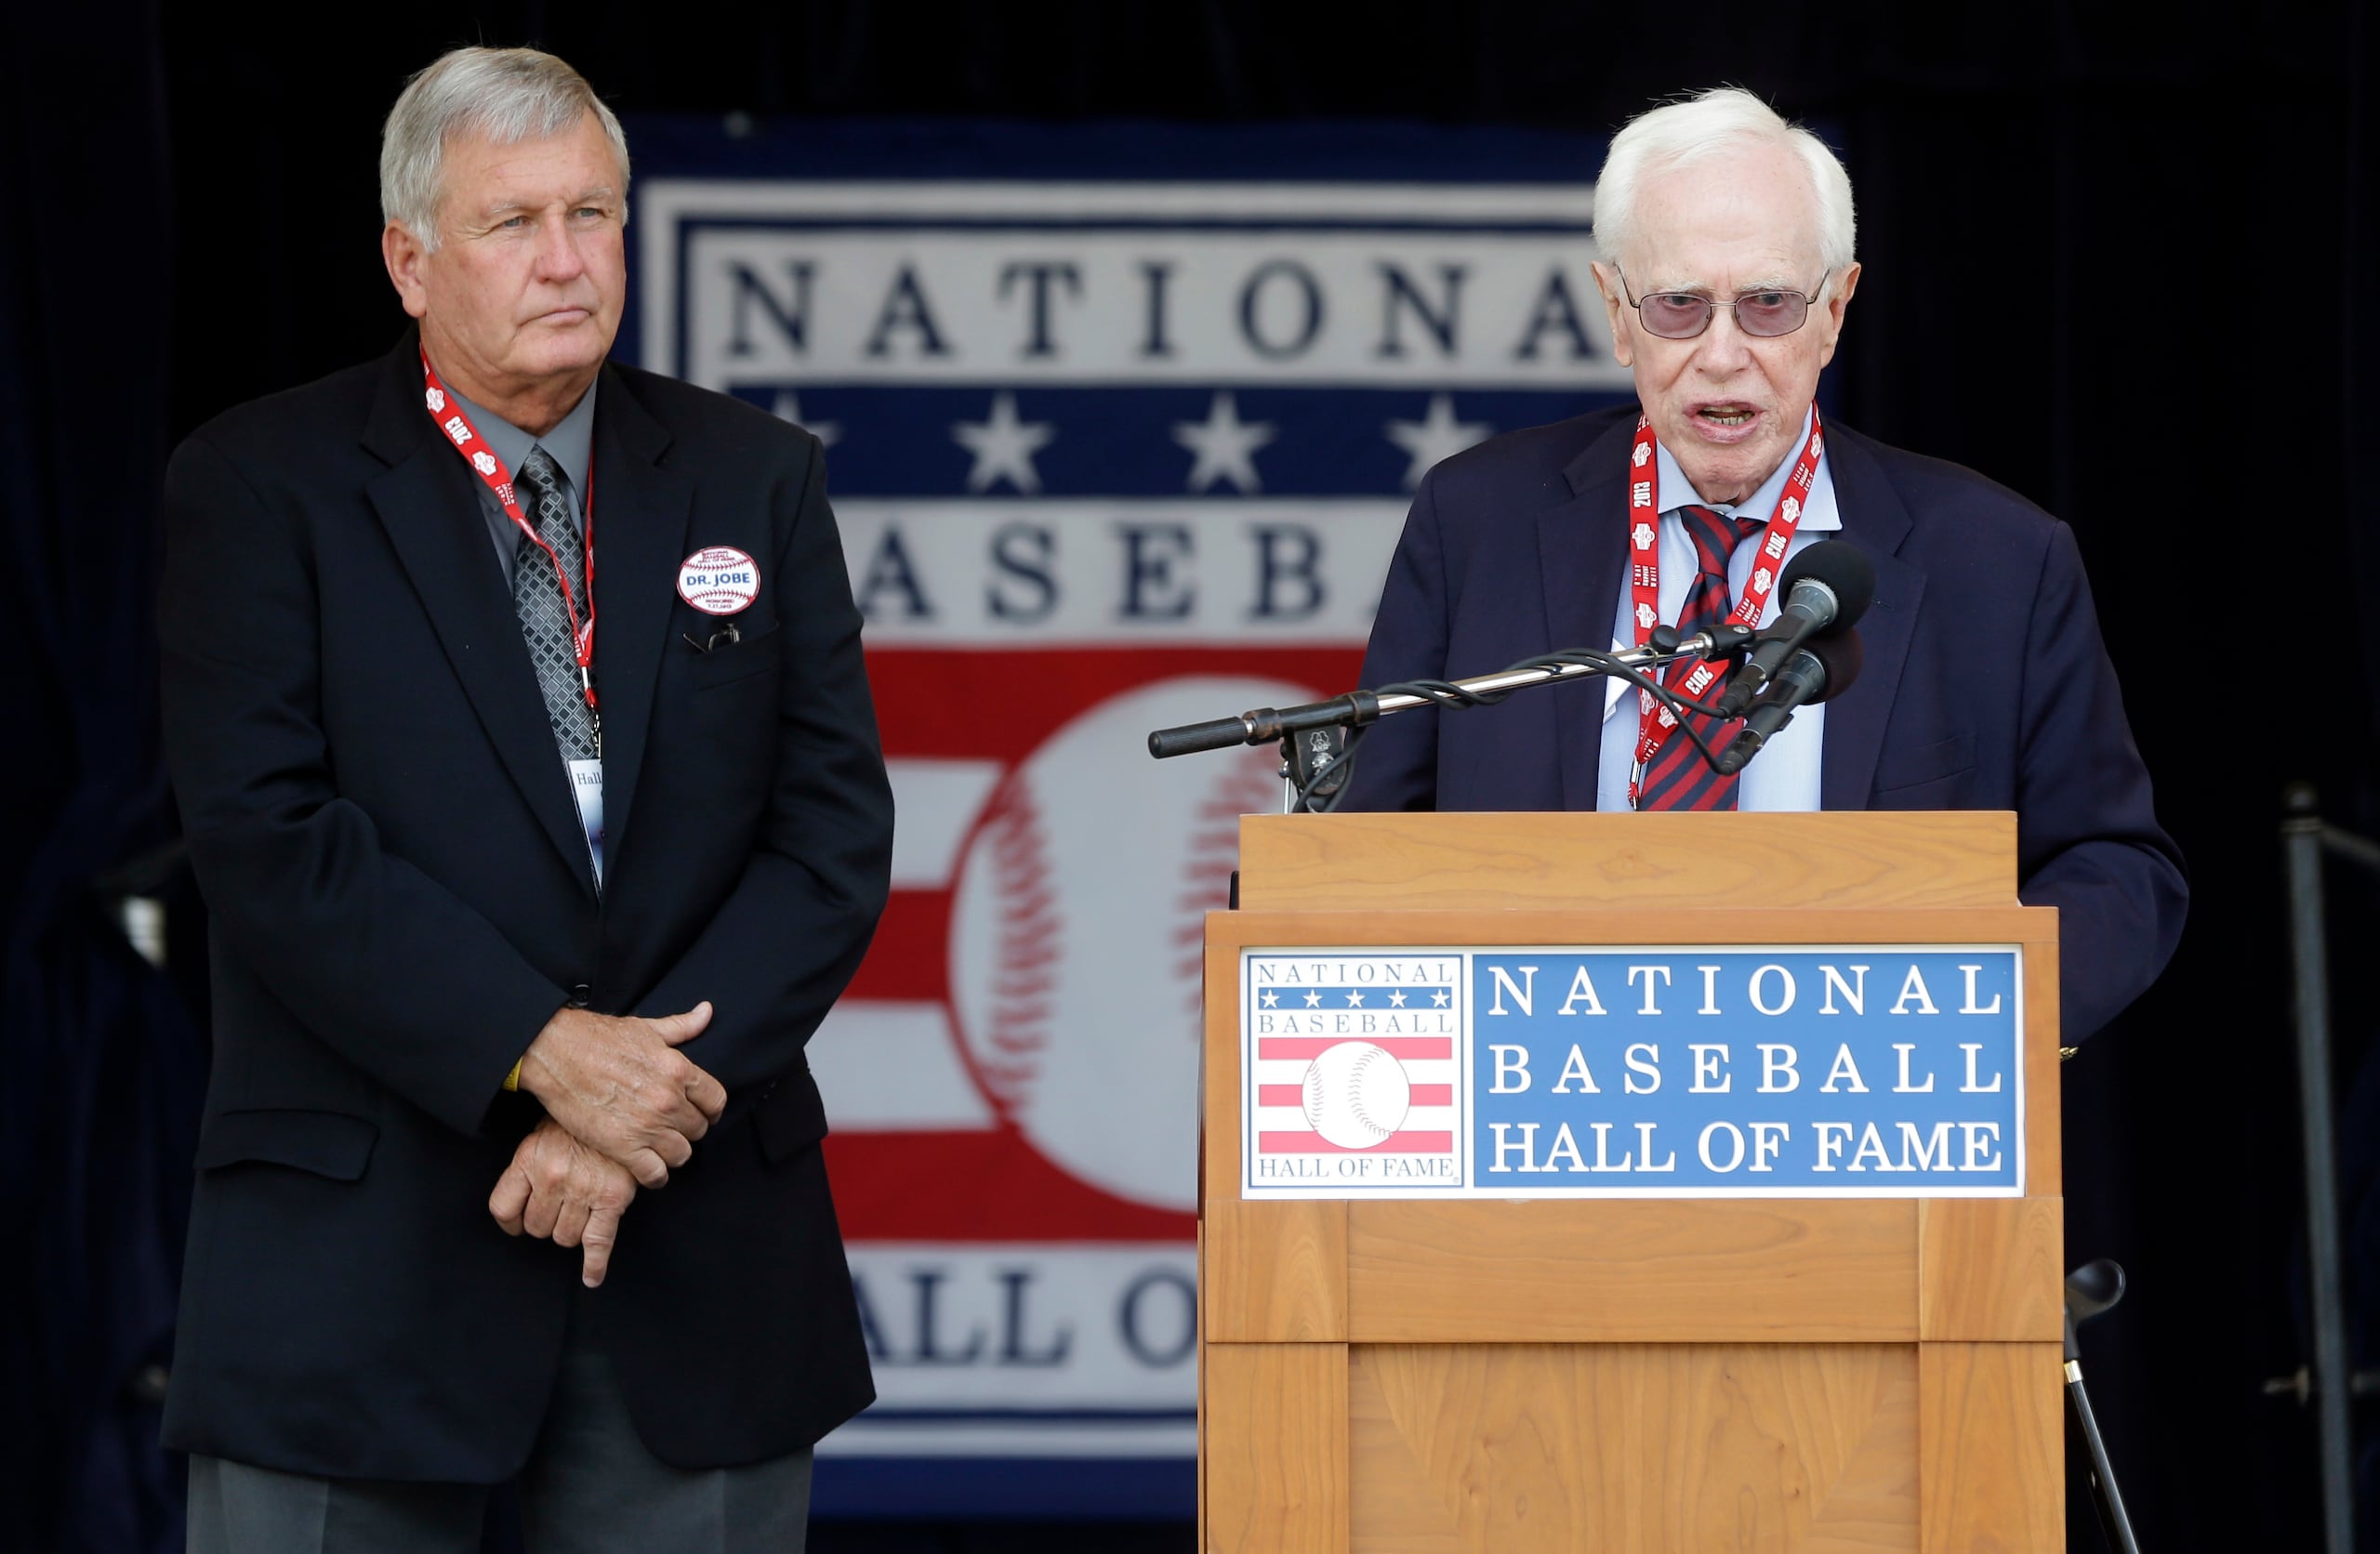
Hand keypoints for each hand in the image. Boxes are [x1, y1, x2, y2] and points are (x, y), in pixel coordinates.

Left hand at [489, 1118, 638, 1286]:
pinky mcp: (611, 1200)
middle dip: (547, 1223)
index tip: (518, 1225)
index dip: (511, 1223)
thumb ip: (531, 1161)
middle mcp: (552, 1177)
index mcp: (529, 1159)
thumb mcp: (545, 1130)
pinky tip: (592, 1277)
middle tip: (560, 1209)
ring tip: (582, 1214)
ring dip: (570, 1233)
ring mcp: (582, 1191)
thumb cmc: (581, 1117)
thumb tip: (523, 1192)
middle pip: (537, 1227)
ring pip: (564, 1238)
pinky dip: (595, 1265)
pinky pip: (598, 1243)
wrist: (623, 1098)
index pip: (503, 1209)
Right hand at [517, 1001, 727, 1186]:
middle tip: (673, 1128)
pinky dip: (655, 1175)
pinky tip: (648, 1168)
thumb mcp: (647, 1027)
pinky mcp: (622, 1147)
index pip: (716, 1101)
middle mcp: (669, 1100)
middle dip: (688, 1129)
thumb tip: (707, 1011)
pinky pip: (655, 1174)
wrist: (556, 1052)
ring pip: (682, 1154)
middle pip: (699, 1129)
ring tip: (660, 1147)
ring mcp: (647, 1126)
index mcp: (679, 1070)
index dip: (710, 1109)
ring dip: (673, 1152)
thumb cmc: (598, 1037)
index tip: (702, 1112)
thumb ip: (682, 1025)